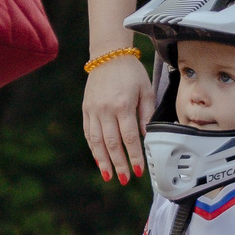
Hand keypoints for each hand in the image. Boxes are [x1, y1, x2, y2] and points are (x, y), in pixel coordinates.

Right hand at [82, 49, 153, 183]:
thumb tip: (148, 137)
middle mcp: (105, 109)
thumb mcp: (146, 90)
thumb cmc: (131, 73)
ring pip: (97, 141)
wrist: (108, 55)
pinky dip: (93, 149)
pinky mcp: (86, 110)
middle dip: (119, 163)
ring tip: (109, 176)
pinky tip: (100, 160)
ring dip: (103, 161)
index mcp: (123, 105)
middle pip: (112, 143)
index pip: (129, 137)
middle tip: (125, 179)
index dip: (134, 155)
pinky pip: (88, 133)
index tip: (139, 171)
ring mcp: (93, 110)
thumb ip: (147, 114)